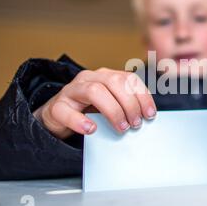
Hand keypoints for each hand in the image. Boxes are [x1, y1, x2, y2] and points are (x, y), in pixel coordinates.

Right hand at [33, 68, 155, 138]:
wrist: (57, 118)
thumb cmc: (88, 112)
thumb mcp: (110, 105)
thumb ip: (125, 106)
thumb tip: (147, 117)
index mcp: (105, 76)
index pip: (128, 78)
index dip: (142, 96)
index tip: (150, 114)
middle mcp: (89, 78)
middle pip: (114, 82)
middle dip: (129, 104)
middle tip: (135, 124)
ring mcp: (71, 91)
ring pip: (94, 91)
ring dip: (112, 111)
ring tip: (120, 128)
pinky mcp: (56, 106)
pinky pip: (66, 111)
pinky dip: (80, 121)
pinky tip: (91, 129)